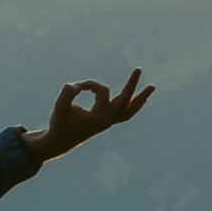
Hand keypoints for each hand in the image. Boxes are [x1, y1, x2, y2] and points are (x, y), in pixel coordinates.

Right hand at [23, 67, 154, 160]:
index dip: (90, 84)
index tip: (78, 86)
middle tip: (139, 68)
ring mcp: (109, 122)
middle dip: (132, 84)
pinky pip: (126, 113)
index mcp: (99, 117)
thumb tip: (78, 85)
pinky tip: (140, 99)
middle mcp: (108, 120)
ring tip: (152, 87)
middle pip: (126, 100)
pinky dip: (133, 105)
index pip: (102, 91)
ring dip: (141, 98)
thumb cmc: (59, 123)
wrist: (61, 141)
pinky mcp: (107, 122)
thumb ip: (68, 93)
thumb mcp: (59, 106)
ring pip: (130, 109)